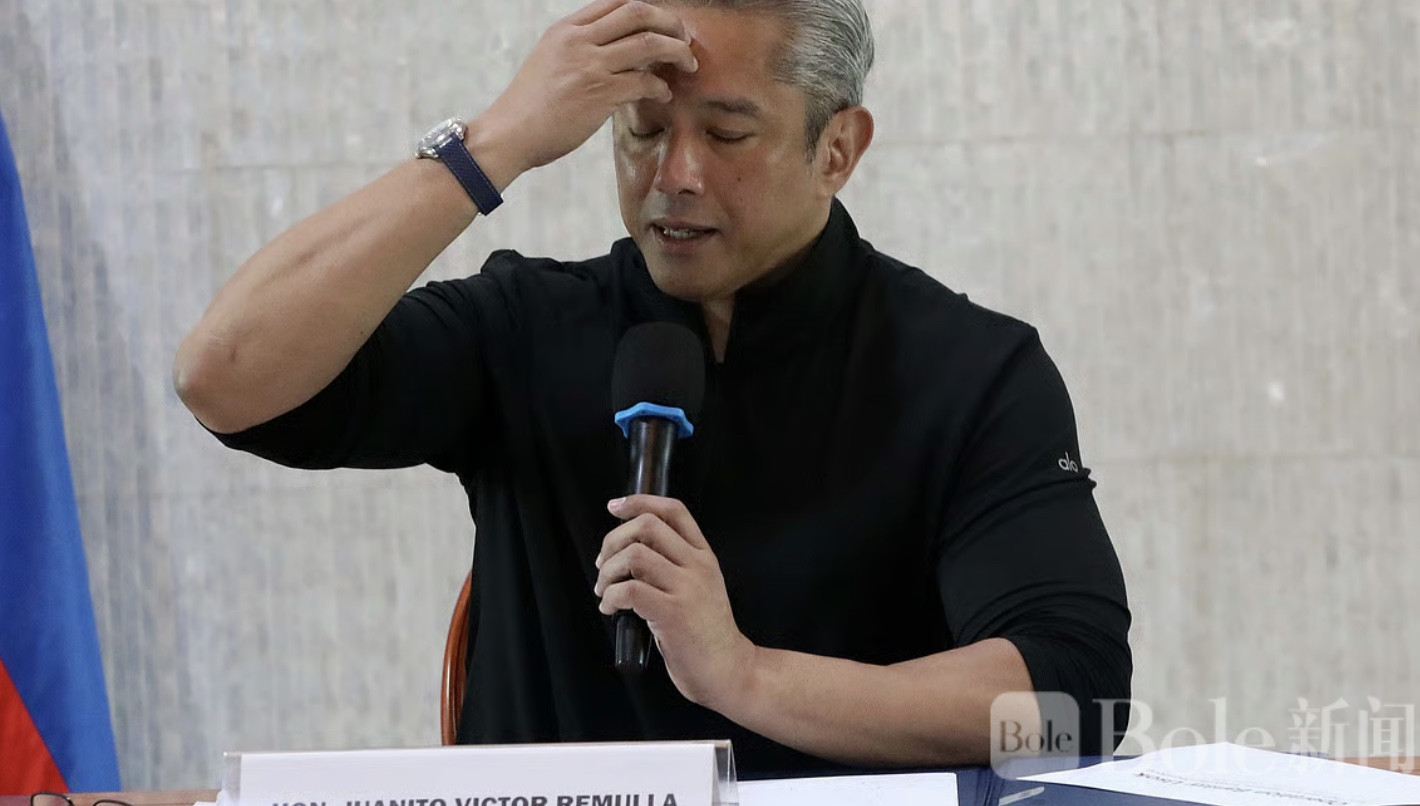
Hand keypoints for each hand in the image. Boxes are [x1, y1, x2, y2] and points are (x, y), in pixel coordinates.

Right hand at [477, 0, 697, 174]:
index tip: (662, 24)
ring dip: (677, 52)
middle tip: (684, 38)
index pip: (615, 2)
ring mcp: (590, 66)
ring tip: (688, 64)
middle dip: (669, 22)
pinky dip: (661, 87)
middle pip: (638, 12)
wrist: (510, 134)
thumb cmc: (529, 106)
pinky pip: (644, 81)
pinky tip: (664, 94)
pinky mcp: (600, 94)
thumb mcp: (549, 61)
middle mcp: (579, 41)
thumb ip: (579, 50)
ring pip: (649, 43)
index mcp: (566, 30)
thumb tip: (615, 53)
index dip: (646, 10)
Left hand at [595, 495, 756, 710]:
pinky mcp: (672, 613)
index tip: (615, 507)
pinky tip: (611, 609)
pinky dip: (610, 598)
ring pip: (634, 555)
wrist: (729, 670)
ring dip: (607, 572)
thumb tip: (628, 553)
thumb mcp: (700, 587)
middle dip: (613, 540)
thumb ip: (673, 566)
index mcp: (704, 556)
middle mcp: (697, 566)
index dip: (639, 502)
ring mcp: (686, 588)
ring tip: (605, 591)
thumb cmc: (707, 634)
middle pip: (647, 526)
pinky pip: (628, 591)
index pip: (673, 510)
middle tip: (603, 564)